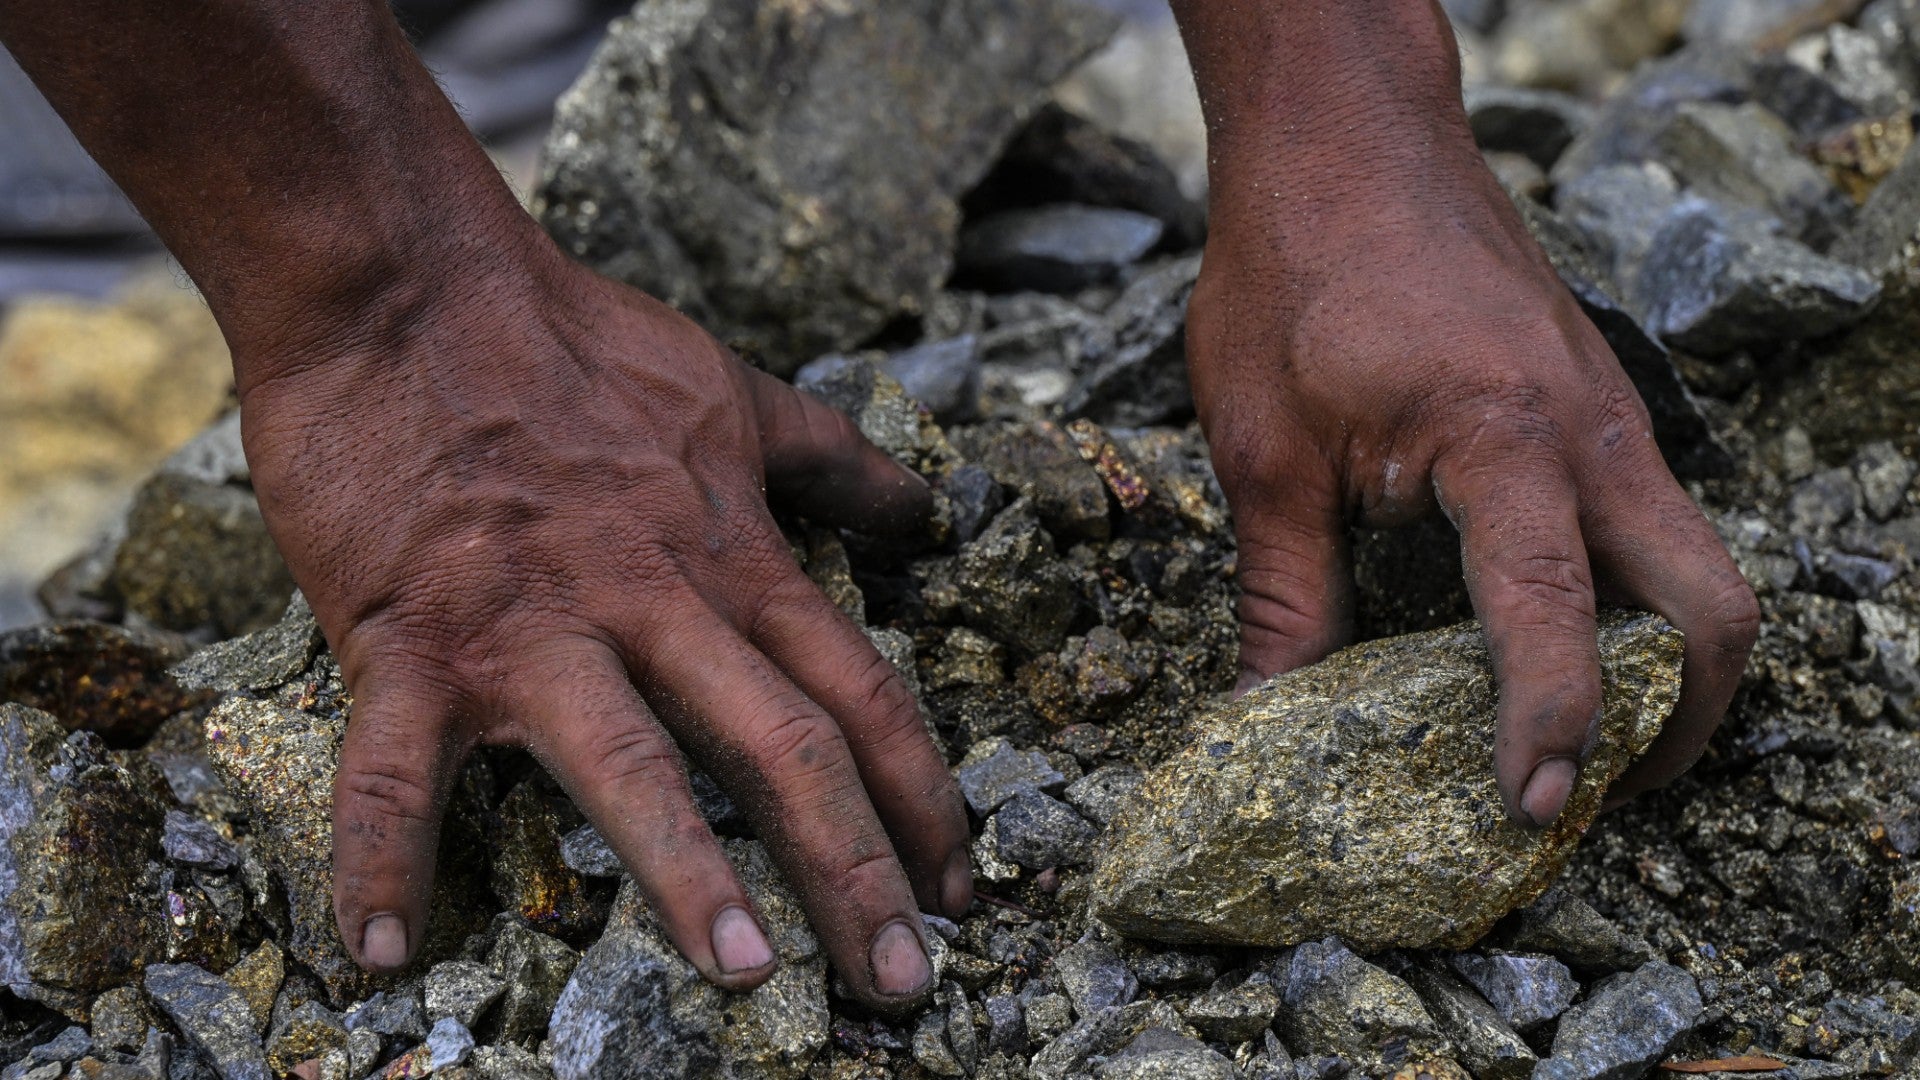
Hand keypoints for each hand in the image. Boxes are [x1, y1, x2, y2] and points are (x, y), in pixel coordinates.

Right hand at [236, 240, 969, 1006]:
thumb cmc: (577, 343)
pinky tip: (383, 955)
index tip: (965, 885)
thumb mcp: (733, 392)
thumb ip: (833, 462)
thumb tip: (925, 510)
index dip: (924, 794)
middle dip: (857, 872)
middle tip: (907, 984)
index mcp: (733, 559)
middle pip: (784, 749)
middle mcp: (657, 604)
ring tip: (748, 980)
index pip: (861, 693)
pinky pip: (394, 768)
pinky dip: (382, 858)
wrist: (411, 287)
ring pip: (631, 766)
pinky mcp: (413, 640)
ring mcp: (537, 627)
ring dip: (691, 878)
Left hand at [1185, 163, 1759, 824]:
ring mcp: (1607, 414)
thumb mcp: (1264, 449)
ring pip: (1697, 562)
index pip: (1555, 613)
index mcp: (1503, 440)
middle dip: (1681, 716)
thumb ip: (1282, 594)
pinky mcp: (1592, 403)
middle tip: (1601, 788)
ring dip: (1670, 659)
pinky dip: (1636, 594)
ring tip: (1592, 732)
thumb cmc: (1295, 272)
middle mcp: (1589, 433)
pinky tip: (1559, 627)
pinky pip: (1654, 519)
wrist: (1345, 140)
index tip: (1534, 809)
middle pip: (1709, 605)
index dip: (1554, 725)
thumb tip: (1266, 716)